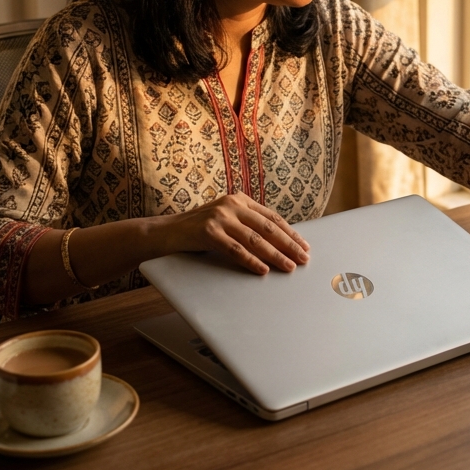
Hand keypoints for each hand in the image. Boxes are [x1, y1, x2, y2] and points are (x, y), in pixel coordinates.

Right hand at [151, 193, 310, 273]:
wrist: (166, 232)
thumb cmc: (199, 230)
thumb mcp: (226, 220)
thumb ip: (246, 225)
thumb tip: (278, 243)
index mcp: (239, 199)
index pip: (271, 217)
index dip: (290, 232)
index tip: (304, 245)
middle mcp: (231, 204)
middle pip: (268, 228)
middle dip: (289, 244)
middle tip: (304, 258)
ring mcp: (219, 217)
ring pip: (255, 240)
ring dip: (275, 255)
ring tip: (289, 266)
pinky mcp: (208, 232)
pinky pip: (235, 250)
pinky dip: (251, 261)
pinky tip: (263, 270)